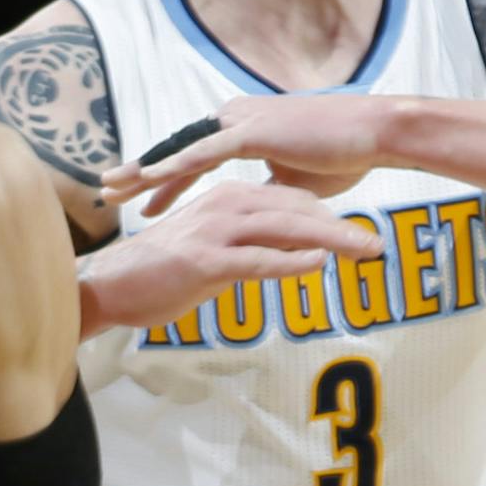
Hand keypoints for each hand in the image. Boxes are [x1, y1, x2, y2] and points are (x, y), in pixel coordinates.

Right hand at [76, 180, 382, 336]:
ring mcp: (216, 232)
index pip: (290, 203)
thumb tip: (274, 259)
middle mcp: (225, 207)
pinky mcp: (206, 261)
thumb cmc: (158, 273)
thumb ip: (243, 248)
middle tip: (375, 244)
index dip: (327, 218)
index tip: (359, 233)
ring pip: (284, 230)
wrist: (111, 286)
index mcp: (228, 200)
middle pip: (295, 211)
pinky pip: (257, 260)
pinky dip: (289, 261)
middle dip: (339, 228)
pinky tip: (318, 264)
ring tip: (363, 251)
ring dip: (328, 241)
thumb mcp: (210, 253)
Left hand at [99, 95, 395, 215]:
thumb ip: (266, 190)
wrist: (376, 135)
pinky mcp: (252, 132)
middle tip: (105, 190)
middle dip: (139, 172)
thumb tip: (255, 207)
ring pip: (180, 150)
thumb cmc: (342, 155)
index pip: (192, 155)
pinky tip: (146, 180)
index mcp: (242, 129)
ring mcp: (240, 123)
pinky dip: (173, 167)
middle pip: (175, 149)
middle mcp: (234, 120)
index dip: (162, 177)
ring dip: (144, 171)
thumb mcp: (293, 183)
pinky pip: (203, 153)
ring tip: (112, 190)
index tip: (136, 197)